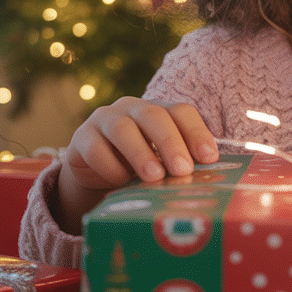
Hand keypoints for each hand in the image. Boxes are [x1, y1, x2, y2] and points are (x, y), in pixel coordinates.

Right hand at [54, 97, 217, 233]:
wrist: (94, 174)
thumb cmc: (137, 168)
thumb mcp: (161, 164)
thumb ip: (179, 165)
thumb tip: (209, 182)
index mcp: (159, 111)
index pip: (181, 112)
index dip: (197, 133)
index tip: (210, 159)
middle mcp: (132, 108)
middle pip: (154, 115)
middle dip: (170, 142)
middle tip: (182, 170)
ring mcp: (104, 119)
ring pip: (122, 129)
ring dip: (140, 153)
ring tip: (154, 177)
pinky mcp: (81, 137)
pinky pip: (95, 148)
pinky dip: (109, 167)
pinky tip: (120, 183)